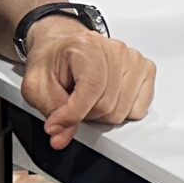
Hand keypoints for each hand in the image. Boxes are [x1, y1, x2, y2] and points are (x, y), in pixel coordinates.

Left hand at [21, 21, 155, 150]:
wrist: (63, 48)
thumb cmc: (52, 61)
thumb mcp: (37, 85)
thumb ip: (50, 110)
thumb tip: (61, 136)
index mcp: (87, 46)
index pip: (91, 89)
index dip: (73, 115)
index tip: (57, 124)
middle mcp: (115, 50)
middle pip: (107, 105)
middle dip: (85, 114)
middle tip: (73, 104)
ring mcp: (134, 60)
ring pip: (123, 111)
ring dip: (102, 115)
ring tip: (90, 100)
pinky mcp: (146, 70)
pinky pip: (139, 109)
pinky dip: (122, 112)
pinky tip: (109, 98)